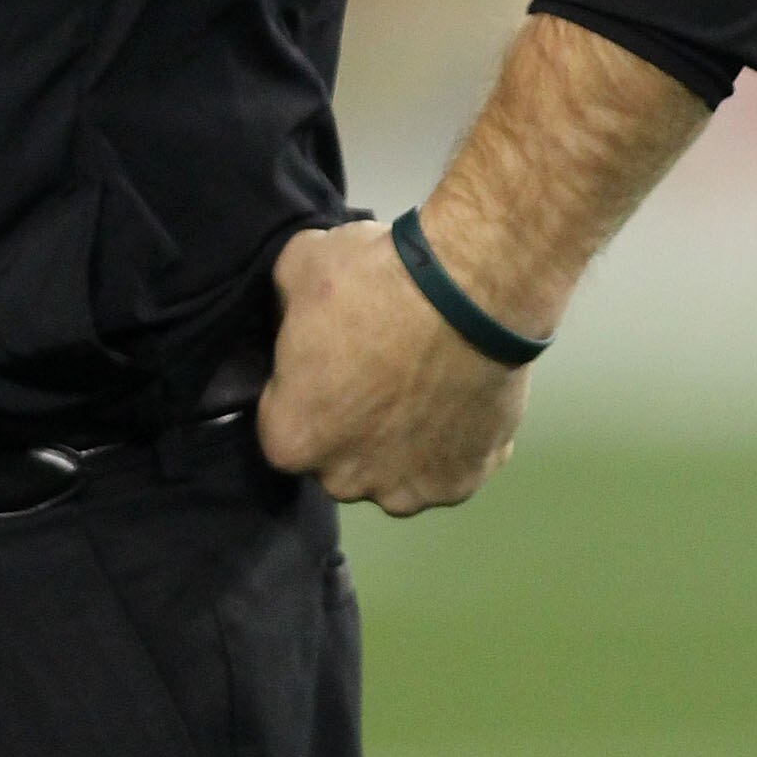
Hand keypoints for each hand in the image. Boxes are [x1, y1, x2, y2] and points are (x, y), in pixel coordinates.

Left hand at [254, 219, 528, 515]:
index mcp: (292, 438)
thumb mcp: (298, 266)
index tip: (329, 355)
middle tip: (378, 366)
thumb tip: (292, 315)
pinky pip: (447, 467)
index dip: (304, 386)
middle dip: (351, 421)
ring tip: (423, 380)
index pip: (284, 421)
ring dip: (401, 439)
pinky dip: (452, 440)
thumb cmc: (374, 280)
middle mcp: (345, 481)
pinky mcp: (462, 483)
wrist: (472, 290)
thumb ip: (284, 308)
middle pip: (339, 455)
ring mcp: (409, 491)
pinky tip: (457, 393)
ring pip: (393, 469)